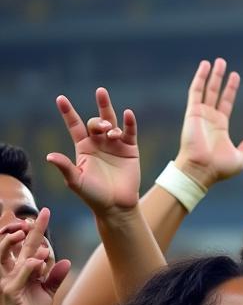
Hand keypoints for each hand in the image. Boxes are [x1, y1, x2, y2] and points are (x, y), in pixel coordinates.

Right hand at [0, 210, 70, 304]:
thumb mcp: (47, 291)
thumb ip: (55, 277)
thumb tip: (66, 262)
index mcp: (21, 268)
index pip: (29, 244)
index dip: (37, 229)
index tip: (46, 212)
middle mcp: (11, 271)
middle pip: (14, 245)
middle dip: (21, 229)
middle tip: (31, 218)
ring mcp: (7, 280)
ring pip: (4, 256)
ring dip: (13, 243)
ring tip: (25, 233)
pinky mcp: (9, 292)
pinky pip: (17, 277)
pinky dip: (27, 268)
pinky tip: (37, 261)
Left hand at [47, 89, 140, 215]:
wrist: (116, 205)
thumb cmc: (93, 195)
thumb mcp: (76, 181)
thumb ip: (65, 167)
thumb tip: (49, 156)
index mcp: (83, 148)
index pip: (74, 125)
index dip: (68, 112)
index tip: (61, 98)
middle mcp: (98, 143)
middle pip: (95, 122)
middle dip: (97, 121)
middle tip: (102, 128)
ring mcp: (115, 145)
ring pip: (112, 122)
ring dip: (109, 116)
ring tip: (110, 130)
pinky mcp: (130, 149)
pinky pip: (130, 132)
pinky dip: (129, 122)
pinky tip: (128, 114)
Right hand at [174, 58, 242, 190]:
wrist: (201, 170)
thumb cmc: (218, 168)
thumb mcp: (239, 159)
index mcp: (220, 127)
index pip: (226, 102)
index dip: (230, 89)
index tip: (235, 76)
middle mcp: (209, 118)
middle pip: (215, 93)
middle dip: (219, 78)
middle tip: (222, 63)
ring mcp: (200, 114)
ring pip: (206, 89)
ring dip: (211, 75)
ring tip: (216, 61)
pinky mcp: (193, 112)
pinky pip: (195, 91)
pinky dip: (199, 78)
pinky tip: (205, 66)